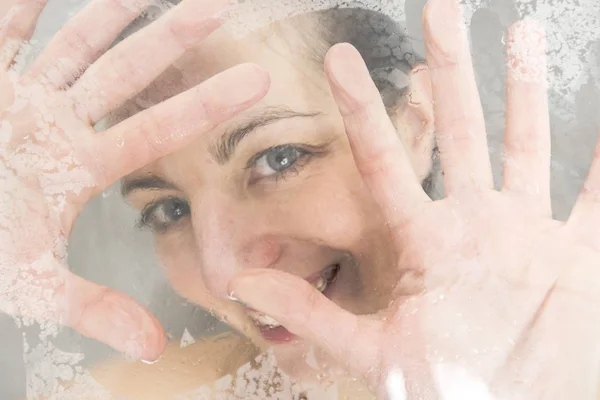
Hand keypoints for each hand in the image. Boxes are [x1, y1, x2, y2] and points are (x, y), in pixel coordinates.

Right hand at [0, 0, 267, 360]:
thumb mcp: (30, 283)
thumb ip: (91, 307)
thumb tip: (151, 348)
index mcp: (79, 165)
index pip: (156, 129)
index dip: (206, 107)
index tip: (259, 85)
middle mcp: (58, 123)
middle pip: (128, 72)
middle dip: (173, 38)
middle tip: (225, 6)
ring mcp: (19, 96)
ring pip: (76, 42)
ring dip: (115, 10)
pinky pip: (4, 30)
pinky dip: (24, 6)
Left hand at [229, 0, 599, 397]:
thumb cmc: (444, 391)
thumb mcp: (373, 354)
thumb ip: (312, 314)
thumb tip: (239, 285)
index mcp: (424, 244)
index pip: (384, 162)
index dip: (362, 110)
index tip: (339, 58)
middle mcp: (473, 224)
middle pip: (459, 129)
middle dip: (449, 68)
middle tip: (438, 6)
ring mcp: (526, 233)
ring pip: (524, 144)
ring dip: (523, 90)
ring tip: (521, 29)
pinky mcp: (578, 256)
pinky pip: (597, 198)